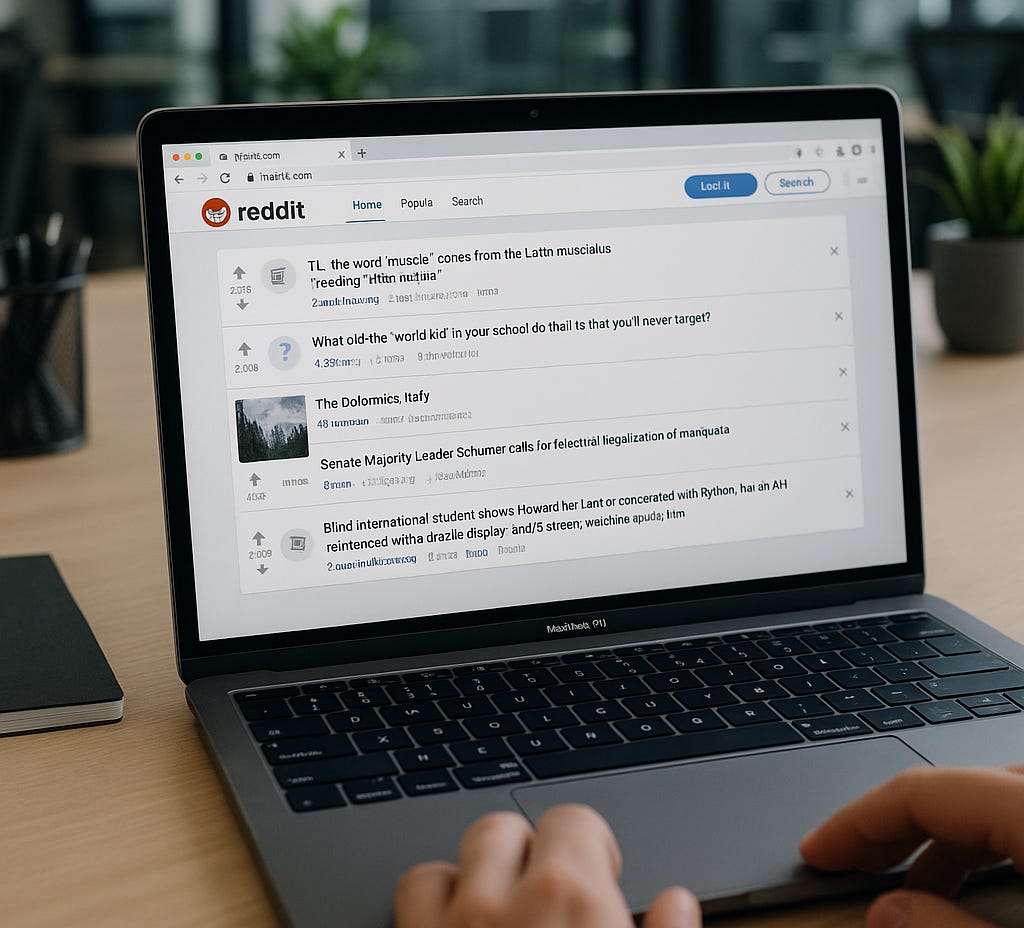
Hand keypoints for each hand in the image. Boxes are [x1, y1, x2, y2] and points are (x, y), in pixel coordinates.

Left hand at [394, 803, 700, 927]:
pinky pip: (409, 900)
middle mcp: (500, 905)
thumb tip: (677, 902)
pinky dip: (430, 905)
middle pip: (503, 828)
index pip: (574, 821)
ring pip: (445, 863)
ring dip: (469, 879)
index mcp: (572, 901)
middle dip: (527, 853)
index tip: (601, 875)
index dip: (590, 848)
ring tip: (499, 913)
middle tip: (550, 900)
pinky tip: (455, 927)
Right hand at [800, 764, 1023, 927]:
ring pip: (987, 798)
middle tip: (846, 863)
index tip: (817, 851)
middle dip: (891, 827)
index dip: (854, 821)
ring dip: (939, 838)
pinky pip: (1019, 811)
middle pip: (952, 789)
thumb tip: (887, 916)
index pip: (919, 792)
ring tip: (909, 886)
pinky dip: (985, 839)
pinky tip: (972, 882)